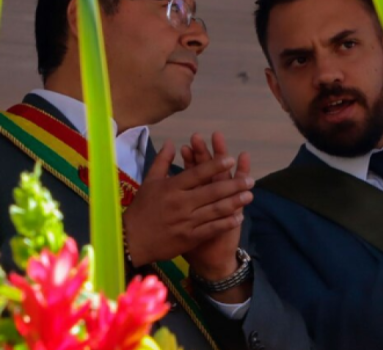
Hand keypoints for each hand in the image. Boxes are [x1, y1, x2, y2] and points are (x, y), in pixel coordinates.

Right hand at [122, 140, 253, 266]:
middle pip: (212, 191)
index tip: (230, 159)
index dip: (214, 166)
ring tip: (249, 196)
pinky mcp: (189, 238)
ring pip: (215, 210)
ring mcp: (186, 221)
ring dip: (235, 202)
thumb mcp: (149, 182)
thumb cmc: (142, 209)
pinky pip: (211, 229)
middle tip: (250, 180)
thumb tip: (170, 142)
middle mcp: (181, 203)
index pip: (196, 173)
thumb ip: (161, 161)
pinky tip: (238, 217)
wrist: (132, 240)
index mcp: (171, 187)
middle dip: (233, 185)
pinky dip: (226, 223)